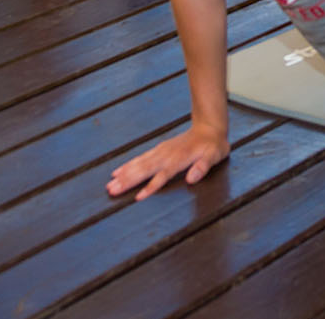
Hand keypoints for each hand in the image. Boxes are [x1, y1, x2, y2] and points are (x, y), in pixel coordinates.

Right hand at [108, 123, 228, 200]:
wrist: (209, 127)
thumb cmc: (213, 145)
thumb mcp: (215, 156)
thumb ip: (203, 167)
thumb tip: (192, 179)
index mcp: (179, 159)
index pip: (163, 175)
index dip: (151, 186)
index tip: (137, 197)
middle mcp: (166, 155)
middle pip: (145, 170)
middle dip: (128, 181)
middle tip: (111, 190)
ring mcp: (161, 152)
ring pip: (139, 164)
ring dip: (124, 175)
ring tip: (110, 185)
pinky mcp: (158, 150)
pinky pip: (140, 158)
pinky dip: (128, 165)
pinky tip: (117, 172)